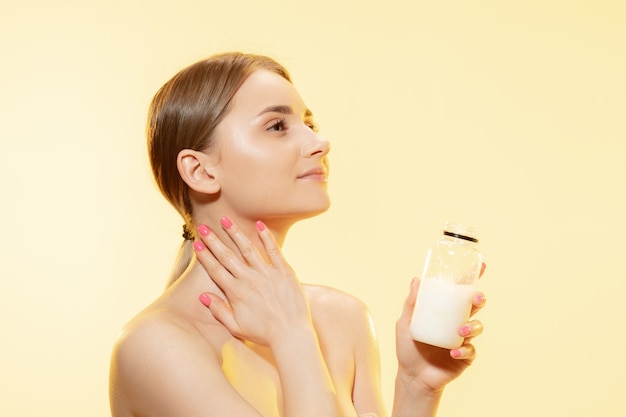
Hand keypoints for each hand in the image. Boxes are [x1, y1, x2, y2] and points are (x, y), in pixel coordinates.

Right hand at [193, 218, 312, 346]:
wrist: (291, 334)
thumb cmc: (263, 333)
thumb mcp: (236, 326)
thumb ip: (219, 310)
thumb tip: (203, 296)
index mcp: (236, 292)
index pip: (216, 270)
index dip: (205, 256)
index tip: (197, 244)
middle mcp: (249, 280)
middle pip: (227, 256)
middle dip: (214, 240)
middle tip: (203, 226)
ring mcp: (267, 274)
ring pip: (248, 249)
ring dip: (235, 233)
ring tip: (225, 220)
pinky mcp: (284, 271)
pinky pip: (273, 251)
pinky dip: (266, 237)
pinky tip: (259, 225)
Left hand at [395, 264, 486, 391]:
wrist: (412, 376)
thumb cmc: (408, 347)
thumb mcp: (405, 323)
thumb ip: (411, 303)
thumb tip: (417, 279)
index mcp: (444, 311)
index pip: (460, 292)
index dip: (472, 279)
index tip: (480, 267)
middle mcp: (455, 322)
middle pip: (474, 306)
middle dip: (479, 299)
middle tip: (476, 298)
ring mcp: (462, 339)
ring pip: (477, 326)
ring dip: (473, 326)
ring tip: (461, 330)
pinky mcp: (465, 356)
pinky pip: (471, 350)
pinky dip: (464, 350)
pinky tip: (454, 353)